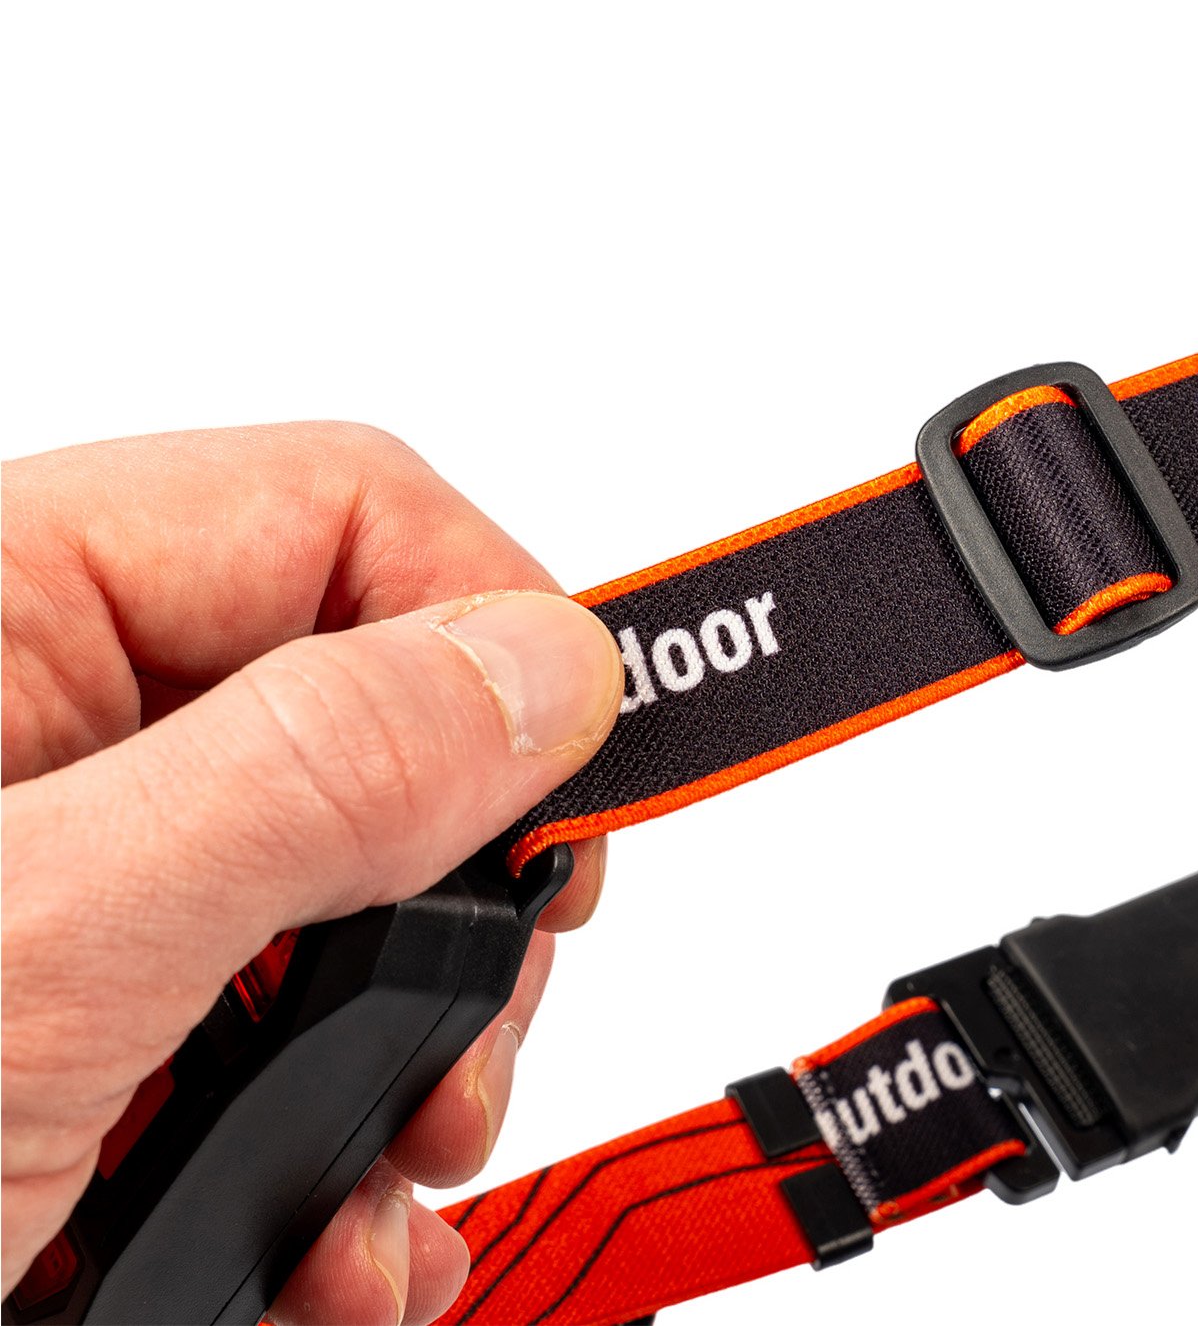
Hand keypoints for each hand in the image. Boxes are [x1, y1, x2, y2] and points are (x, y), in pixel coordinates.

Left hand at [1, 424, 625, 1324]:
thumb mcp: (24, 963)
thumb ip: (308, 776)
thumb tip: (547, 667)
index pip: (346, 512)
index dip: (495, 636)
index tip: (576, 815)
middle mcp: (43, 740)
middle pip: (383, 720)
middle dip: (465, 907)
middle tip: (466, 1052)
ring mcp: (74, 901)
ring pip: (357, 910)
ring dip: (415, 1068)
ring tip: (385, 1200)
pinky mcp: (86, 1041)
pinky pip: (290, 1044)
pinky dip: (342, 1161)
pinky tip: (325, 1255)